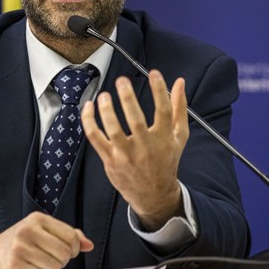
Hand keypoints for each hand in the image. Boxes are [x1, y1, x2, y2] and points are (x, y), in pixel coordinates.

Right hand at [0, 212, 93, 268]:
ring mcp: (20, 248)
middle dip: (61, 260)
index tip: (67, 251)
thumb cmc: (21, 243)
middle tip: (49, 258)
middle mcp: (27, 230)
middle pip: (64, 253)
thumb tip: (88, 245)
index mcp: (37, 219)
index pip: (70, 236)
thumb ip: (67, 235)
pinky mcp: (15, 266)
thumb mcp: (42, 231)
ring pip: (55, 267)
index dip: (73, 248)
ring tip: (38, 263)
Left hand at [81, 69, 189, 229]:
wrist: (154, 195)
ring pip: (113, 130)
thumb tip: (180, 82)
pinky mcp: (110, 159)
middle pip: (136, 120)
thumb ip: (179, 108)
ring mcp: (126, 154)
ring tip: (104, 96)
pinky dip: (89, 122)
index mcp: (163, 138)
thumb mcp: (178, 136)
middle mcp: (145, 147)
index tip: (154, 73)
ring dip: (106, 111)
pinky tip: (88, 107)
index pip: (163, 110)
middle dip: (128, 98)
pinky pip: (96, 138)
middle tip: (122, 81)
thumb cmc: (166, 161)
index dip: (160, 90)